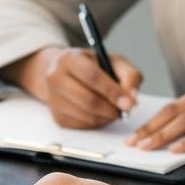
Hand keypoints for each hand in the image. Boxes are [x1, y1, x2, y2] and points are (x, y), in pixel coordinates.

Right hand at [7, 46, 142, 128]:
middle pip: (88, 100)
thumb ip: (129, 75)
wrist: (65, 74)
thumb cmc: (92, 67)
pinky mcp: (56, 117)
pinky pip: (82, 125)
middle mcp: (55, 78)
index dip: (112, 91)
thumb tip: (132, 97)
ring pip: (86, 115)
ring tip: (114, 110)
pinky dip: (97, 123)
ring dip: (106, 117)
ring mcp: (52, 99)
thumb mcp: (113, 62)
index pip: (92, 77)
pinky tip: (101, 113)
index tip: (129, 102)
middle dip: (111, 109)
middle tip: (124, 110)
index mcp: (69, 58)